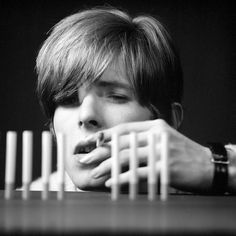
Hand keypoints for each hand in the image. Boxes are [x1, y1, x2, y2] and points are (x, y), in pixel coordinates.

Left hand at [79, 119, 213, 192]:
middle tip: (84, 158)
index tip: (89, 142)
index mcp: (154, 126)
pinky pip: (137, 173)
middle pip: (121, 142)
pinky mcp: (164, 168)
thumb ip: (144, 139)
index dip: (105, 136)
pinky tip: (111, 182)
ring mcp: (160, 151)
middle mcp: (155, 136)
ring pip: (126, 157)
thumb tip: (121, 146)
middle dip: (99, 151)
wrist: (208, 164)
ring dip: (107, 166)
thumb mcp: (163, 139)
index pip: (123, 129)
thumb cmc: (183, 152)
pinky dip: (122, 178)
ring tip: (94, 173)